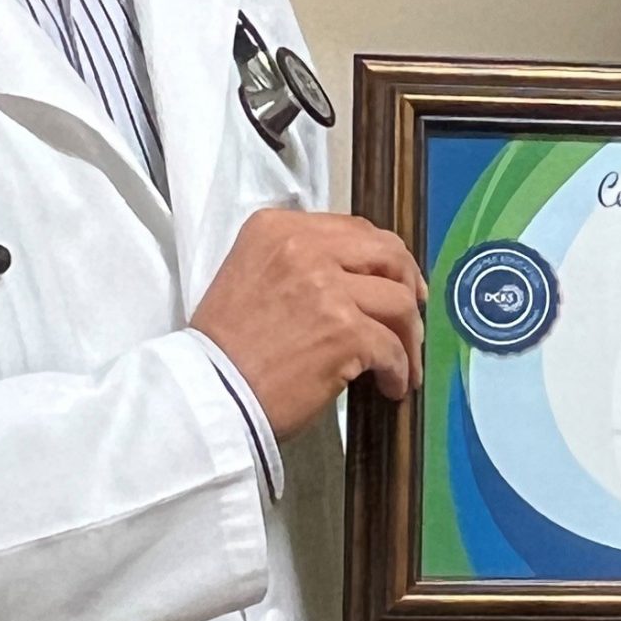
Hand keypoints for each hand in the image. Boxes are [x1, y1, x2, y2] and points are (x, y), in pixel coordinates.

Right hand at [192, 209, 425, 437]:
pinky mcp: (346, 332)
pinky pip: (392, 348)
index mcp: (277, 228)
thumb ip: (298, 261)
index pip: (353, 229)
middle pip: (387, 253)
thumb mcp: (251, 275)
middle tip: (412, 315)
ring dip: (409, 336)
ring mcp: (329, 288)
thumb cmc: (224, 346)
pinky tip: (391, 386)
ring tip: (404, 362)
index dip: (383, 256)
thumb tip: (353, 276)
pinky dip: (399, 370)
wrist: (208, 392)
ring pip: (399, 302)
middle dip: (409, 284)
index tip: (395, 280)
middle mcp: (305, 248)